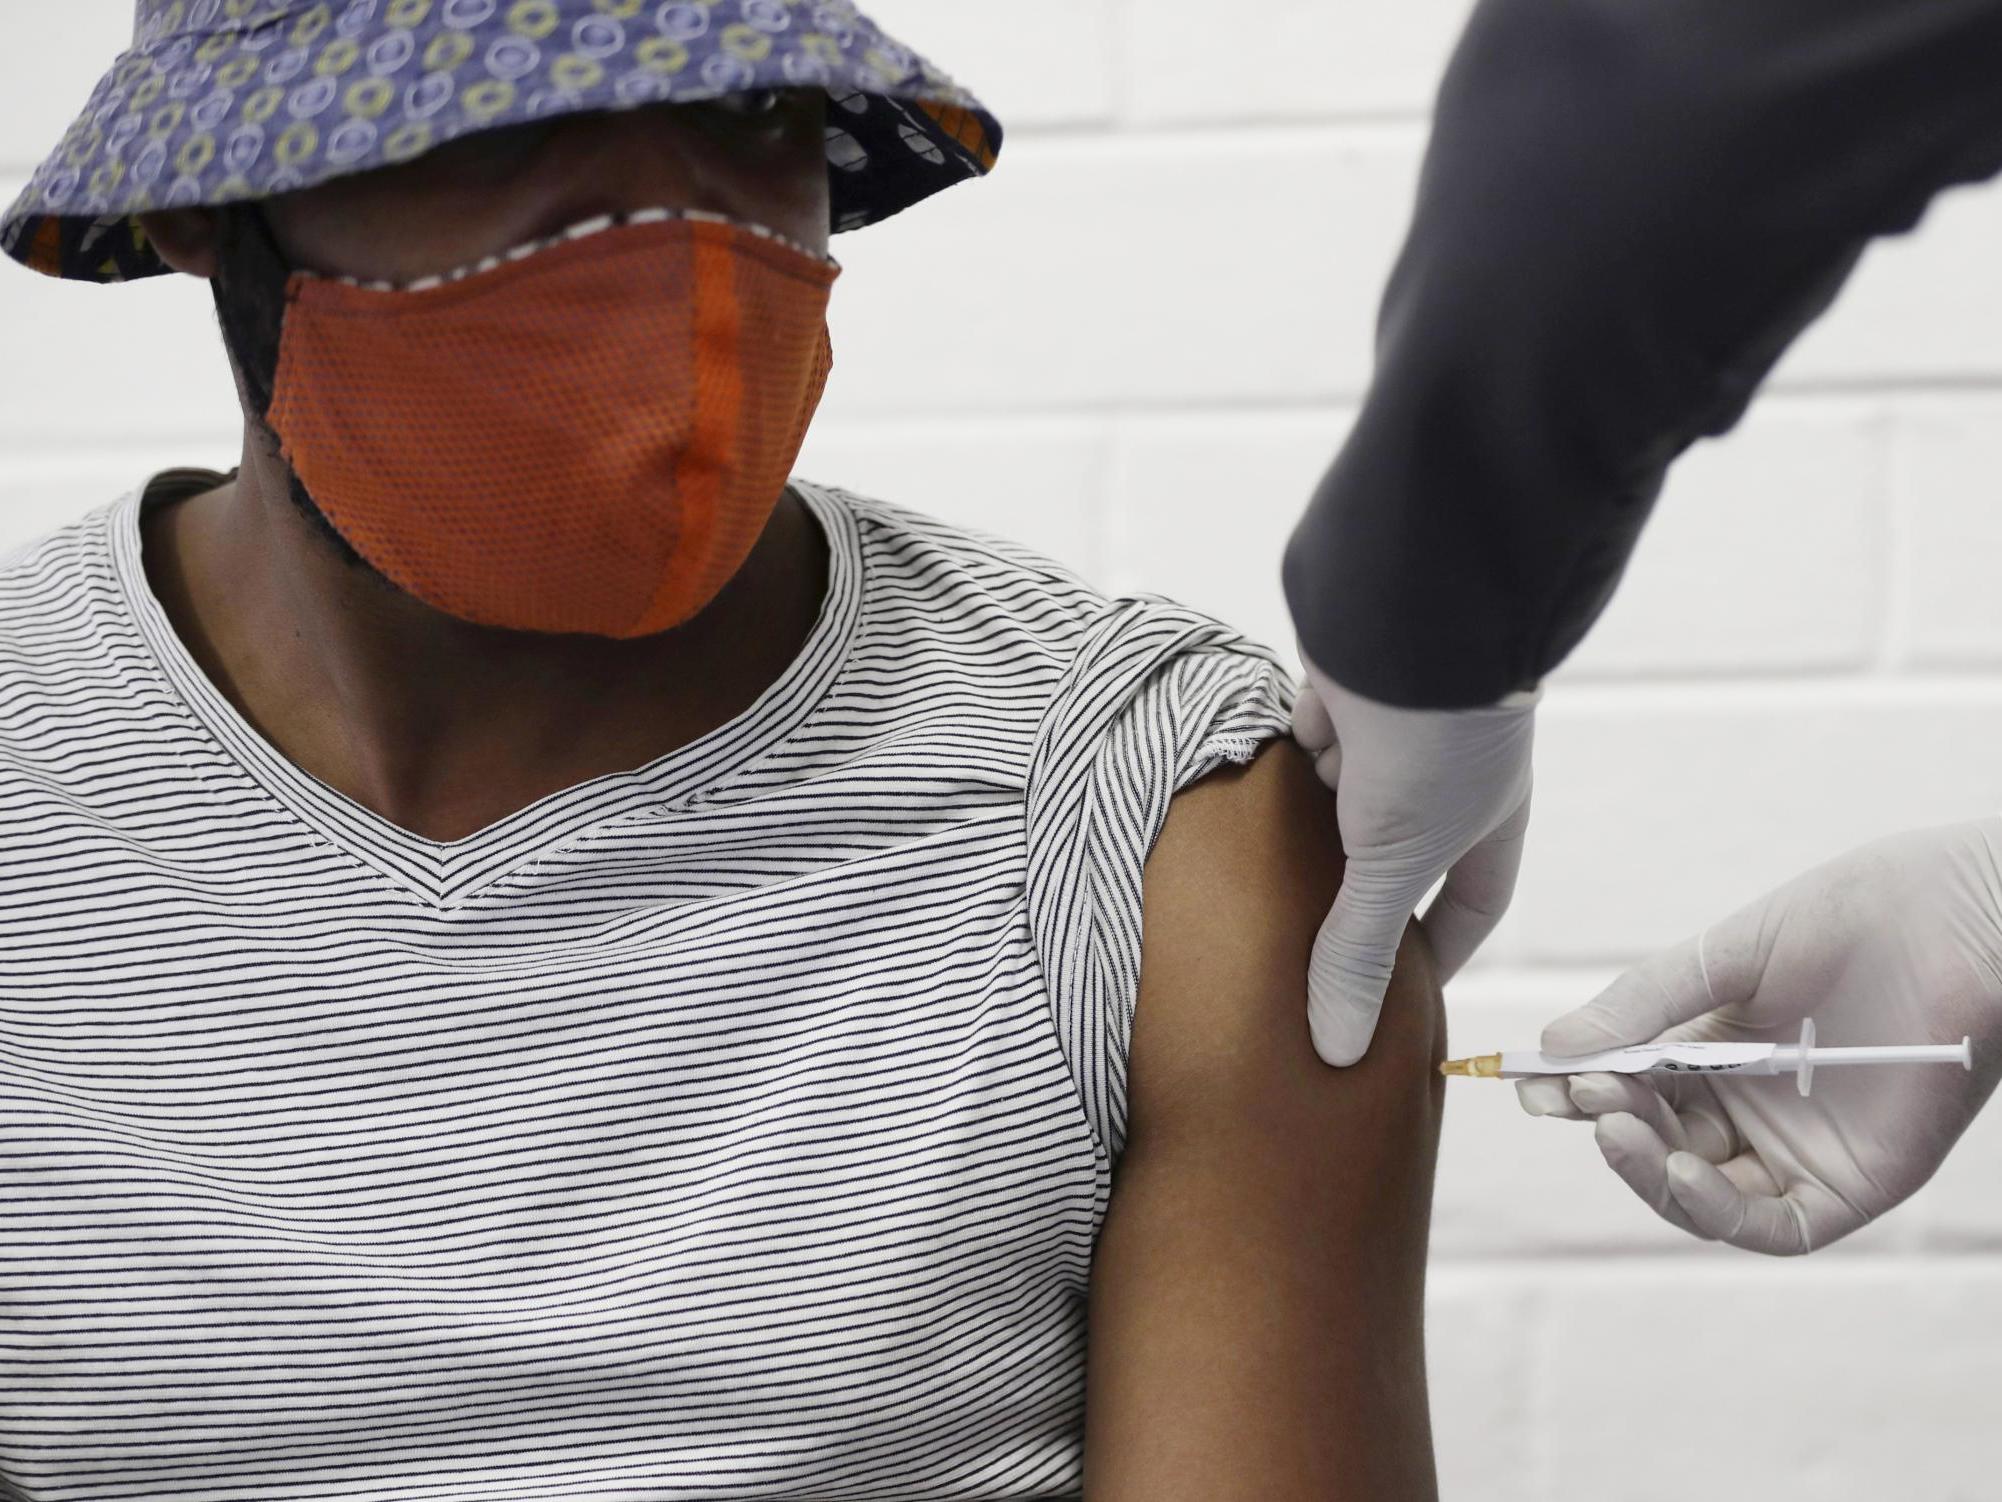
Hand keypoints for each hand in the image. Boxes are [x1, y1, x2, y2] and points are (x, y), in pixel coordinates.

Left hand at [1293, 648, 1534, 1066]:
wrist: (1408, 612)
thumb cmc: (1436, 743)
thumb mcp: (1394, 862)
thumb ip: (1359, 950)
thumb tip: (1337, 1051)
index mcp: (1486, 820)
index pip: (1469, 905)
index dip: (1439, 954)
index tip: (1403, 1004)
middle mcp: (1442, 778)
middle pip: (1394, 856)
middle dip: (1355, 898)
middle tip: (1306, 958)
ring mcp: (1388, 732)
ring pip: (1339, 799)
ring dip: (1307, 832)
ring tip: (1253, 897)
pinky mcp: (1334, 690)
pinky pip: (1300, 741)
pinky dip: (1278, 767)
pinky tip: (1237, 806)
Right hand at [1521, 819, 2001, 1253]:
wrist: (1967, 918)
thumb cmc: (1859, 916)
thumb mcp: (1726, 954)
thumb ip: (1644, 1005)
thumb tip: (1553, 1051)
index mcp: (1716, 1049)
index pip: (1631, 1087)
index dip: (1579, 1089)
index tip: (1533, 1082)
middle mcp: (1751, 1108)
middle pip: (1656, 1144)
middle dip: (1608, 1122)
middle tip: (1585, 1093)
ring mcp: (1798, 1150)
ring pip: (1701, 1195)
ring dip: (1648, 1171)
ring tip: (1615, 1124)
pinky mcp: (1850, 1186)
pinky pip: (1771, 1225)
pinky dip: (1715, 1209)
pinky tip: (1678, 1169)